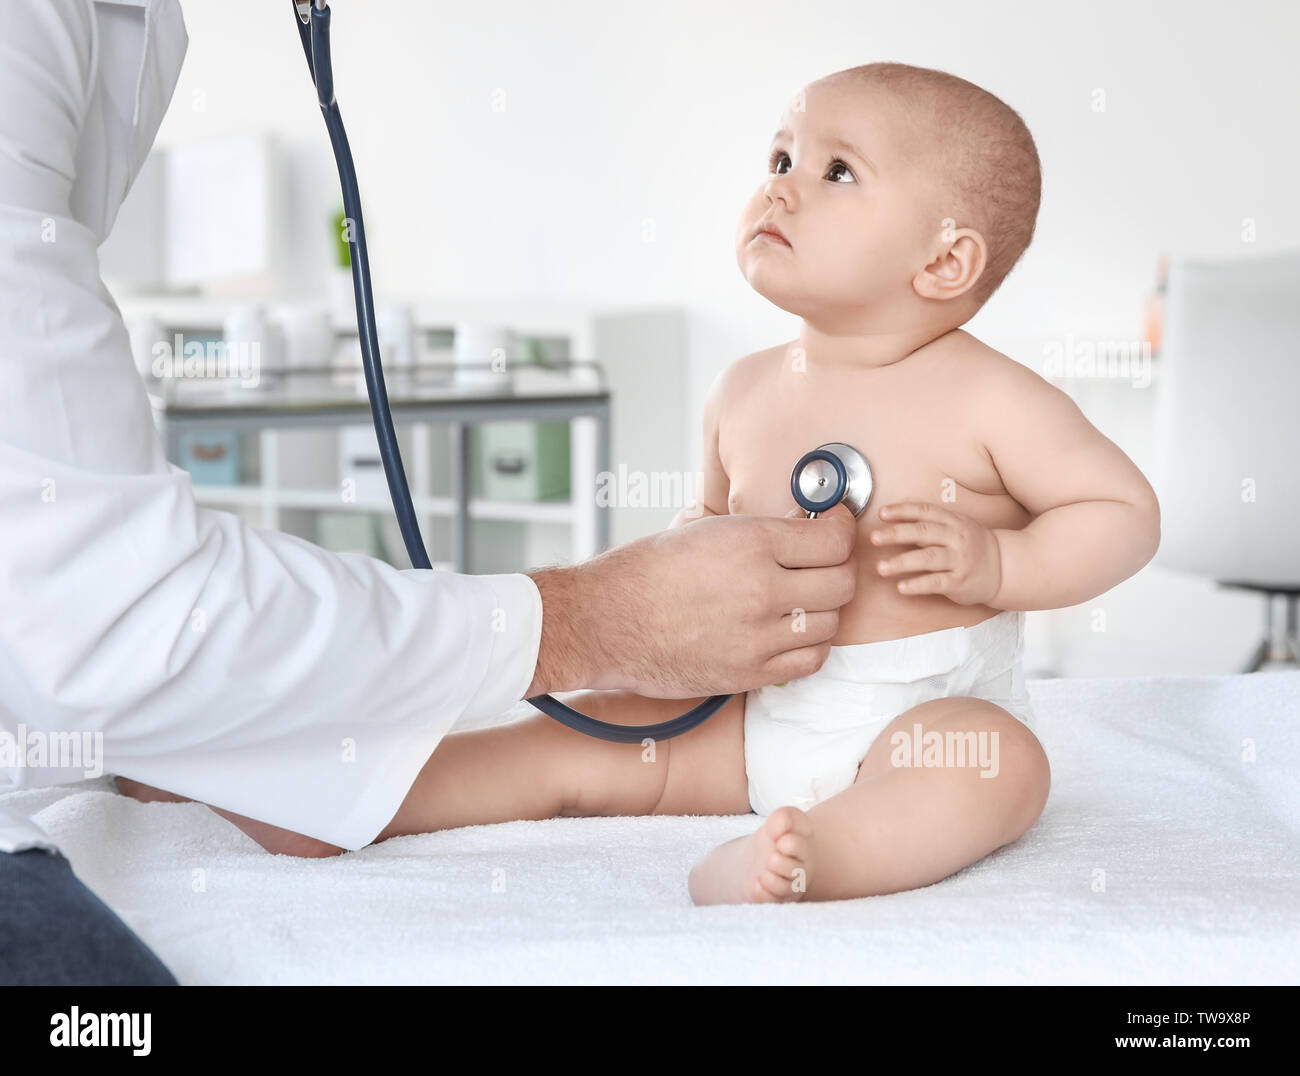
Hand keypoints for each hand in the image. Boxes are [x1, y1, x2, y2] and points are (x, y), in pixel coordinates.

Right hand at [527, 503, 858, 697]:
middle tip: (825, 563)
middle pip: (842, 583)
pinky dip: (810, 646)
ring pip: (830, 624)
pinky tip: (794, 632)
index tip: (837, 526)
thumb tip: (801, 524)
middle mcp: (761, 589)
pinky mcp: (750, 673)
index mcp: (750, 542)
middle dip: (839, 569)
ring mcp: (758, 636)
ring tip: (804, 598)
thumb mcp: (701, 529)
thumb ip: (758, 530)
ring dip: (824, 610)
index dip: (843, 528)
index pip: (834, 538)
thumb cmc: (643, 573)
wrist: (603, 623)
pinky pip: (809, 661)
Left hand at [869, 501, 1001, 605]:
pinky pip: (937, 582)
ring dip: (902, 562)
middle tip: (873, 538)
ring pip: (928, 558)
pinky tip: (901, 587)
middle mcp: (956, 538)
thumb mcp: (956, 528)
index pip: (925, 511)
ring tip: (880, 567)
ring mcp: (959, 560)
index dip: (903, 511)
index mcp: (953, 522)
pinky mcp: (960, 581)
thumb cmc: (972, 546)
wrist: (1005, 567)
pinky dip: (918, 585)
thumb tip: (895, 523)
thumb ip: (930, 525)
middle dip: (896, 534)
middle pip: (923, 533)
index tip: (882, 513)